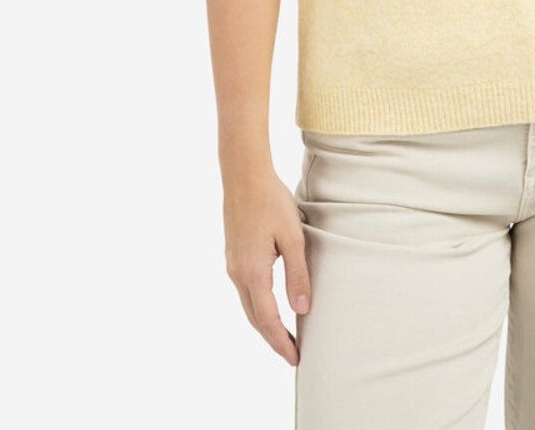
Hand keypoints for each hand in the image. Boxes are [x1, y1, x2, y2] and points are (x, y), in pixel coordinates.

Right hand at [222, 168, 311, 365]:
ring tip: (284, 335)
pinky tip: (271, 306)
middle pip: (255, 318)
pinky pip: (245, 291)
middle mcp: (238, 274)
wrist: (244, 176)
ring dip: (265, 324)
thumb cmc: (272, 202)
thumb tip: (302, 310)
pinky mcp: (233, 256)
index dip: (281, 341)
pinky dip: (258, 307)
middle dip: (273, 339)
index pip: (267, 319)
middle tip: (293, 354)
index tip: (295, 358)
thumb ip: (297, 274)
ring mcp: (232, 265)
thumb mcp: (292, 237)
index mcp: (253, 272)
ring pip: (248, 306)